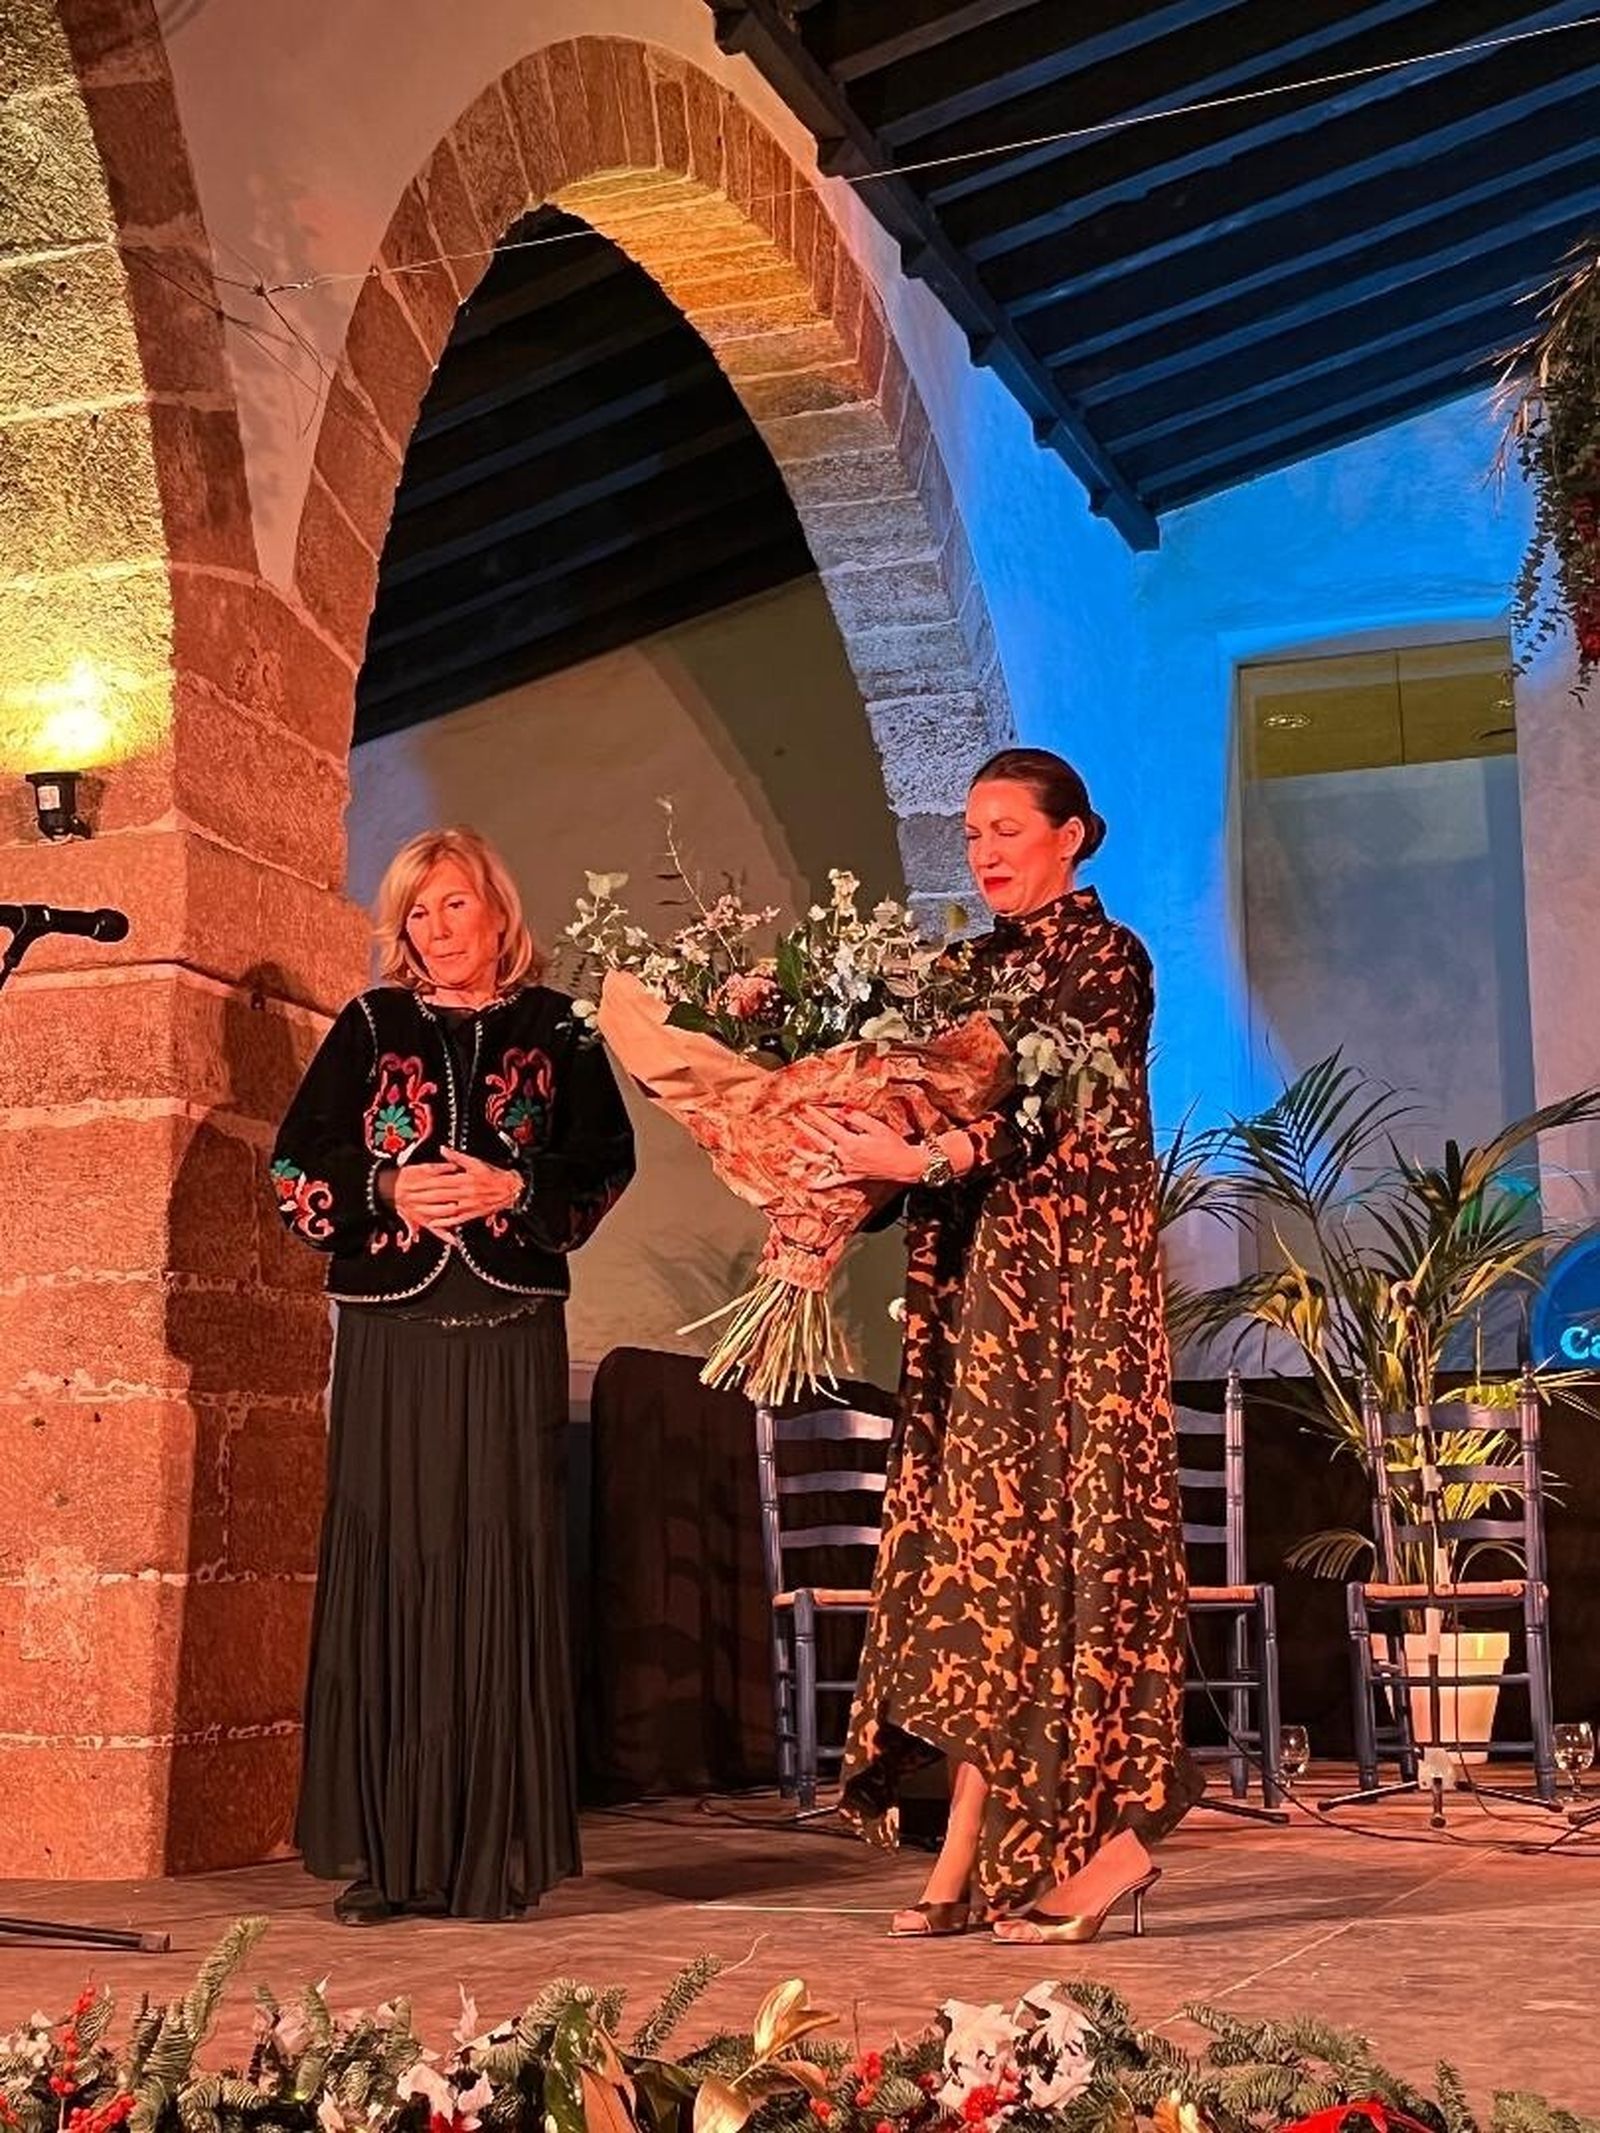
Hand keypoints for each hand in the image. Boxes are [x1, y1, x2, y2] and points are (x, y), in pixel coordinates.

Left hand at [392, 1150, 520, 1236]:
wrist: (510, 1188)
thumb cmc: (493, 1174)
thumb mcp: (475, 1162)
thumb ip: (457, 1157)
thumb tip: (442, 1149)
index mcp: (465, 1178)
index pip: (442, 1180)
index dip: (426, 1182)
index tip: (414, 1182)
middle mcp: (466, 1192)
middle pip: (441, 1195)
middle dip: (424, 1196)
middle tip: (410, 1198)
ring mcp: (469, 1205)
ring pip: (447, 1208)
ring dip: (432, 1210)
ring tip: (417, 1211)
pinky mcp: (473, 1214)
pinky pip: (457, 1220)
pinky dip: (445, 1223)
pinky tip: (435, 1224)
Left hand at [799, 1106, 925, 1188]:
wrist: (904, 1165)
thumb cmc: (893, 1145)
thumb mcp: (877, 1126)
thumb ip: (856, 1118)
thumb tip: (840, 1111)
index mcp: (850, 1142)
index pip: (828, 1126)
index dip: (817, 1116)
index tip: (807, 1108)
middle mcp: (845, 1157)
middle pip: (820, 1141)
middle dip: (806, 1129)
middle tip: (794, 1119)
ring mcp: (845, 1169)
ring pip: (820, 1161)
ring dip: (804, 1154)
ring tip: (792, 1147)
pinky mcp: (849, 1178)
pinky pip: (831, 1182)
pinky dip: (818, 1185)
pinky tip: (807, 1185)